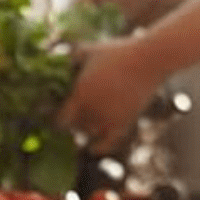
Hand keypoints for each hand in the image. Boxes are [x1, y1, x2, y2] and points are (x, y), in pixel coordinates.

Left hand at [58, 37, 169, 153]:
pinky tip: (92, 148)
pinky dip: (98, 147)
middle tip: (66, 115)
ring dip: (83, 128)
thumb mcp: (88, 51)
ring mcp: (109, 119)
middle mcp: (92, 111)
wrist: (148, 60)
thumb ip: (69, 59)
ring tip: (80, 120)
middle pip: (73, 126)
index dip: (53, 119)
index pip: (59, 120)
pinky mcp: (124, 123)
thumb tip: (55, 64)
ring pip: (88, 133)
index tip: (50, 115)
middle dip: (69, 121)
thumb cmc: (117, 52)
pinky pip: (107, 143)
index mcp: (80, 94)